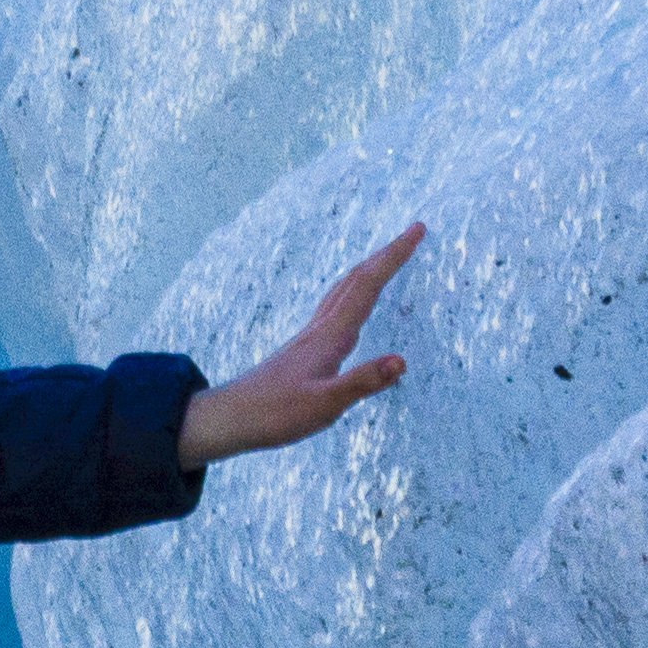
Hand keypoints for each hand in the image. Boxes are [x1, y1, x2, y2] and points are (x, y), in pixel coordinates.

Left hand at [178, 222, 421, 469]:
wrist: (231, 417)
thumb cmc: (275, 414)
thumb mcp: (325, 405)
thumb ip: (362, 382)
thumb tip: (402, 361)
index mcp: (330, 336)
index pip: (368, 286)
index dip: (394, 257)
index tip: (417, 230)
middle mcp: (320, 328)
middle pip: (356, 279)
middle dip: (386, 254)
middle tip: (412, 233)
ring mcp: (309, 337)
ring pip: (343, 290)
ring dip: (369, 270)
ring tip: (387, 259)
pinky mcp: (303, 349)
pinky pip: (335, 306)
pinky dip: (352, 292)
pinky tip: (351, 306)